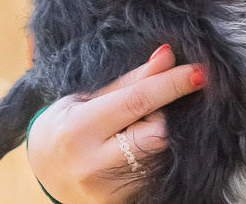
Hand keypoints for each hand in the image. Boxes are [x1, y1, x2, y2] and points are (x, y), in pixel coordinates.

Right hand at [25, 44, 202, 203]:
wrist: (44, 173)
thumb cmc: (65, 125)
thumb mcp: (86, 97)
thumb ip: (129, 81)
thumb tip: (167, 56)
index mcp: (79, 129)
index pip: (138, 101)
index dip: (172, 84)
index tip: (201, 71)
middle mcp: (92, 164)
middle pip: (157, 134)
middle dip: (161, 116)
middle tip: (147, 110)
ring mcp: (108, 189)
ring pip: (158, 155)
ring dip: (157, 136)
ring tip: (134, 130)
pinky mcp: (119, 202)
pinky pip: (152, 172)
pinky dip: (153, 155)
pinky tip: (136, 147)